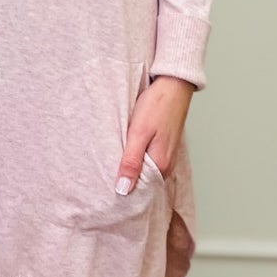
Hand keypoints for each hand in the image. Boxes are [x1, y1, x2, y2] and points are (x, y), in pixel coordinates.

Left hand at [117, 73, 193, 192]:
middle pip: (142, 182)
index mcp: (161, 165)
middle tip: (103, 176)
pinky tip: (126, 151)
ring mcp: (166, 156)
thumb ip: (131, 162)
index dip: (122, 191)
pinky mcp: (163, 147)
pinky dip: (136, 158)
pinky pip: (148, 160)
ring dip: (129, 168)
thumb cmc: (157, 105)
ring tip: (112, 164)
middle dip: (124, 180)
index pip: (139, 191)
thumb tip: (123, 189)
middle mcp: (166, 165)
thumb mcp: (138, 133)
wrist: (173, 85)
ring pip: (144, 171)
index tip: (105, 189)